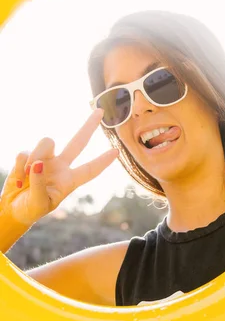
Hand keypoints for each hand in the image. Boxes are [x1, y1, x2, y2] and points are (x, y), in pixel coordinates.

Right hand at [0, 109, 118, 226]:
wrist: (12, 209)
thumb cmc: (30, 209)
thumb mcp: (38, 203)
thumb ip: (39, 184)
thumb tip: (38, 163)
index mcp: (69, 181)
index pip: (90, 169)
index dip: (103, 161)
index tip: (117, 151)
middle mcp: (60, 166)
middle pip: (78, 142)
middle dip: (89, 126)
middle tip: (101, 111)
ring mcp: (44, 160)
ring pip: (46, 142)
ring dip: (35, 155)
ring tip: (25, 177)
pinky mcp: (27, 157)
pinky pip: (24, 153)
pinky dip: (19, 166)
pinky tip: (18, 181)